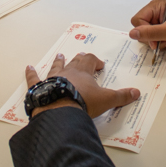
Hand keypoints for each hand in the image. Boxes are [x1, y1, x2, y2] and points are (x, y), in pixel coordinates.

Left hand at [25, 52, 139, 118]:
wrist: (61, 110)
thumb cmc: (83, 102)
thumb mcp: (106, 100)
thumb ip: (121, 96)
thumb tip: (136, 92)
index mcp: (83, 72)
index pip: (90, 61)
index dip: (94, 61)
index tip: (98, 64)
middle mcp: (68, 72)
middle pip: (74, 61)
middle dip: (79, 59)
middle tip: (81, 56)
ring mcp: (52, 78)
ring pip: (56, 67)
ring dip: (58, 62)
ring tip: (59, 56)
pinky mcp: (40, 88)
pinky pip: (34, 79)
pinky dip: (31, 74)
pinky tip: (28, 68)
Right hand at [129, 0, 165, 49]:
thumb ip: (151, 33)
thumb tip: (132, 34)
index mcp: (156, 5)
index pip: (137, 20)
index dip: (144, 31)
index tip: (156, 40)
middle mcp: (155, 11)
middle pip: (140, 27)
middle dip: (152, 37)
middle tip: (165, 39)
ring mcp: (158, 19)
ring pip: (146, 34)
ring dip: (157, 40)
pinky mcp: (161, 27)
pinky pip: (153, 37)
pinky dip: (161, 42)